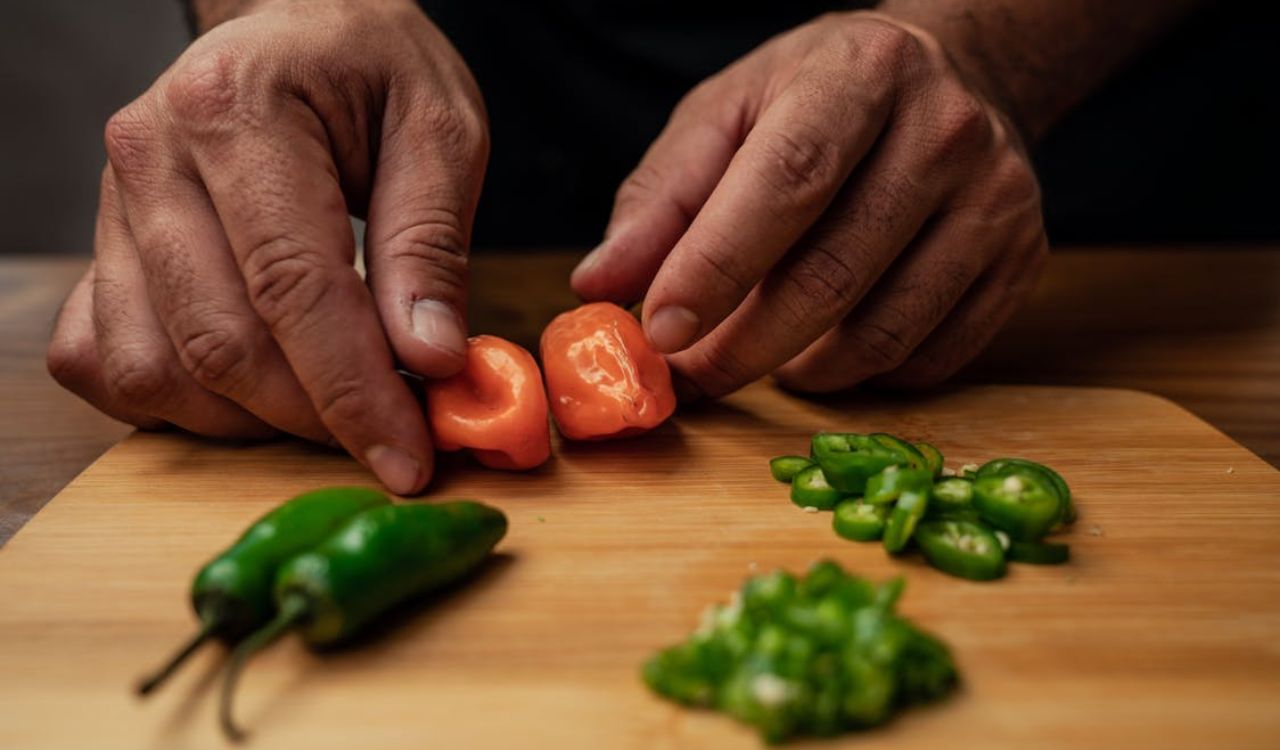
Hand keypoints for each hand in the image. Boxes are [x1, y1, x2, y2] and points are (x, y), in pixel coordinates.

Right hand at [46, 0, 487, 493]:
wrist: (299, 26)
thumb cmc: (374, 70)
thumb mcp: (441, 131)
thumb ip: (432, 246)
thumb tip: (429, 360)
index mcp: (238, 111)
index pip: (292, 286)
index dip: (353, 391)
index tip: (409, 458)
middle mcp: (151, 159)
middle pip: (219, 342)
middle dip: (312, 418)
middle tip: (391, 436)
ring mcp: (112, 208)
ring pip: (153, 368)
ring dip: (248, 422)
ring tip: (330, 408)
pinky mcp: (102, 249)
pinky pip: (102, 361)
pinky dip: (174, 403)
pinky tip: (249, 390)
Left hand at [571, 11, 1046, 396]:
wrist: (958, 79)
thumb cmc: (820, 100)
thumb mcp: (728, 115)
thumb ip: (661, 197)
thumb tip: (599, 285)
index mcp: (859, 75)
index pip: (786, 184)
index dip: (717, 267)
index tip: (659, 332)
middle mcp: (944, 132)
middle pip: (833, 273)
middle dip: (744, 347)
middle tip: (690, 376)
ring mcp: (998, 200)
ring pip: (884, 331)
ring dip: (801, 371)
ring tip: (758, 358)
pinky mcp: (1024, 258)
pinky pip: (932, 356)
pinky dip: (864, 377)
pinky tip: (827, 352)